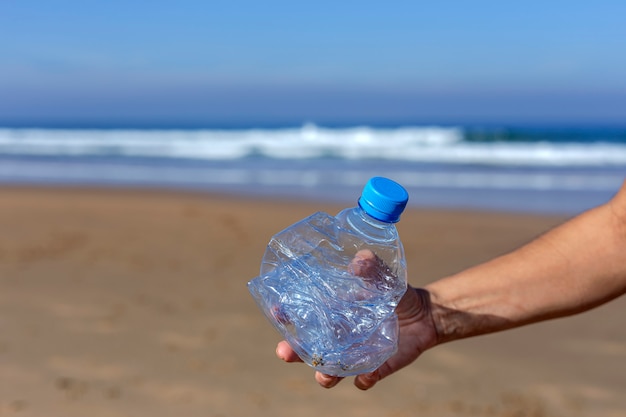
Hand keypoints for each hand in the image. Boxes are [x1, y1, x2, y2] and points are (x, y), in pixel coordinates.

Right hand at [276, 250, 438, 389]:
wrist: (425, 314)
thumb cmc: (396, 293)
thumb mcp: (384, 277)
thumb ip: (372, 267)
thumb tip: (358, 261)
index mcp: (334, 313)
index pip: (303, 317)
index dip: (287, 316)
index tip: (277, 312)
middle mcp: (340, 337)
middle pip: (308, 350)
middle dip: (293, 353)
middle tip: (284, 353)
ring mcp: (356, 354)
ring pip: (331, 371)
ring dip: (324, 375)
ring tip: (324, 375)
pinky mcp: (377, 366)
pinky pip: (365, 379)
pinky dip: (364, 380)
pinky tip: (365, 377)